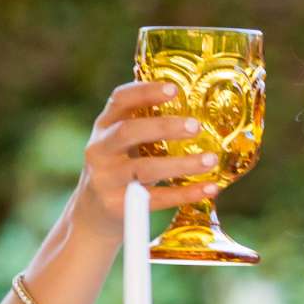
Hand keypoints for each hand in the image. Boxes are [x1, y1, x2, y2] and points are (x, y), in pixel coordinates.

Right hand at [70, 81, 220, 240]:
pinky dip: (185, 193)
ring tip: (211, 160)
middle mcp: (100, 149)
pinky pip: (157, 198)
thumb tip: (197, 103)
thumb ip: (145, 124)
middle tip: (196, 126)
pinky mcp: (117, 206)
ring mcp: (105, 179)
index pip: (120, 100)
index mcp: (104, 126)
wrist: (92, 215)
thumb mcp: (122, 142)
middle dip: (164, 127)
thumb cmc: (118, 168)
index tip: (174, 88)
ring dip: (181, 164)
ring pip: (144, 169)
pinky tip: (210, 188)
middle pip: (129, 132)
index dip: (145, 91)